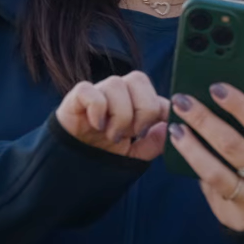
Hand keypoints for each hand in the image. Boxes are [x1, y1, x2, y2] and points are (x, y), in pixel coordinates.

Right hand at [55, 71, 169, 160]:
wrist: (70, 165)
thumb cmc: (103, 154)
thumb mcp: (134, 155)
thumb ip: (155, 143)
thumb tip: (172, 127)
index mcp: (136, 102)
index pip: (157, 94)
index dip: (165, 110)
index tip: (165, 128)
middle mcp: (118, 92)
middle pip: (139, 78)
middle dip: (142, 110)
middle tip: (131, 134)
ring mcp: (97, 92)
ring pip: (115, 83)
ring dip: (119, 115)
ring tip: (111, 135)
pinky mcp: (76, 97)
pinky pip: (90, 90)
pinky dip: (97, 109)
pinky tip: (96, 125)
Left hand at [167, 84, 243, 231]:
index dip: (238, 104)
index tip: (215, 88)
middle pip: (232, 145)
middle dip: (204, 120)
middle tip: (182, 101)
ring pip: (215, 170)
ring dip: (191, 147)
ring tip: (175, 128)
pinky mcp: (235, 212)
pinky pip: (211, 186)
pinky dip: (196, 166)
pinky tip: (183, 150)